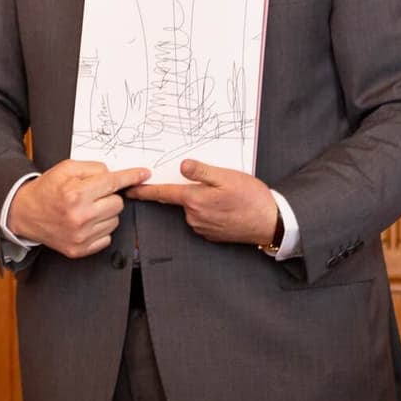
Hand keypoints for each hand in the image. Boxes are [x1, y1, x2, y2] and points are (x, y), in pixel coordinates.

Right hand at [8, 160, 150, 258]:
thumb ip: (93, 168)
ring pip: (115, 221)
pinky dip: (100, 229)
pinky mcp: (80, 250)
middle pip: (118, 203)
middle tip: (93, 195)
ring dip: (105, 213)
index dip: (131, 177)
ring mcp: (80, 236)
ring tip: (87, 209)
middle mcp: (79, 216)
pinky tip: (85, 223)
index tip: (144, 174)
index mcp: (75, 193)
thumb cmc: (46, 189)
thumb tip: (116, 175)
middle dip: (109, 196)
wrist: (24, 213)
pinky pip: (107, 237)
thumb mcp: (65, 168)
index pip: (113, 183)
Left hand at [125, 159, 278, 246]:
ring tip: (226, 196)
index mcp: (195, 200)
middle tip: (214, 185)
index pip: (163, 194)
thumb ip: (202, 171)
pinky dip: (210, 210)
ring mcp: (202, 227)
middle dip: (189, 190)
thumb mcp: (227, 177)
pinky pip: (203, 218)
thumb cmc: (252, 199)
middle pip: (181, 199)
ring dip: (202, 200)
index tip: (130, 190)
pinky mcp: (211, 234)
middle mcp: (194, 217)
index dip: (145, 191)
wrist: (271, 223)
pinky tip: (227, 207)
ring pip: (193, 208)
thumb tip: (182, 166)